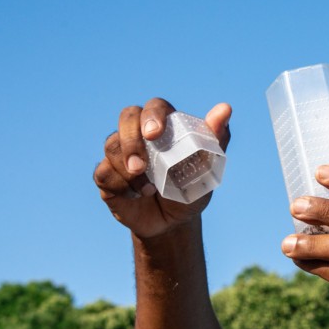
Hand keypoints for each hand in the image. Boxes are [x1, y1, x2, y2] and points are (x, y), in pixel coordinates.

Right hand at [94, 98, 231, 239]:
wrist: (174, 222)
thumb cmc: (191, 188)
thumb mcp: (207, 167)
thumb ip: (215, 138)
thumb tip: (225, 109)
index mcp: (165, 125)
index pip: (154, 106)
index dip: (152, 115)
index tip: (154, 134)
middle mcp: (139, 134)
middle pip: (127, 117)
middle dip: (131, 140)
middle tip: (141, 167)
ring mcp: (120, 153)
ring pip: (112, 146)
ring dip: (129, 171)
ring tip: (149, 189)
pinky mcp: (107, 175)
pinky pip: (103, 172)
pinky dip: (120, 186)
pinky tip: (137, 195)